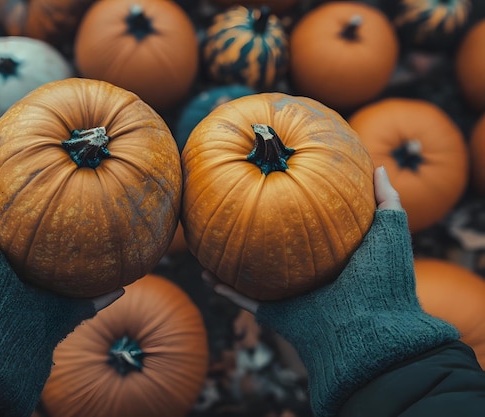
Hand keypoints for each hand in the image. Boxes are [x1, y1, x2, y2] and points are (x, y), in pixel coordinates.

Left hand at [0, 162, 123, 310]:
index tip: (55, 188)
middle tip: (90, 211)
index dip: (38, 213)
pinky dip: (108, 295)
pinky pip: (93, 304)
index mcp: (7, 259)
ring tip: (115, 243)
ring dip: (95, 266)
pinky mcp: (64, 315)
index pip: (25, 231)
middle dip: (71, 238)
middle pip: (55, 253)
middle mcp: (28, 278)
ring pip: (77, 279)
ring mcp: (47, 298)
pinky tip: (125, 282)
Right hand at [201, 166, 457, 416]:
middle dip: (259, 233)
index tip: (278, 186)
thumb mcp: (391, 232)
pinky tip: (206, 272)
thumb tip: (377, 168)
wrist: (371, 330)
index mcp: (333, 258)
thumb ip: (386, 200)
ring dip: (232, 261)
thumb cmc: (384, 279)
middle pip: (275, 249)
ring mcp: (290, 294)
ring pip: (254, 274)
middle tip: (241, 206)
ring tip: (213, 240)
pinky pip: (243, 299)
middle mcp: (309, 275)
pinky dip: (224, 288)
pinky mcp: (276, 311)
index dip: (294, 209)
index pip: (308, 228)